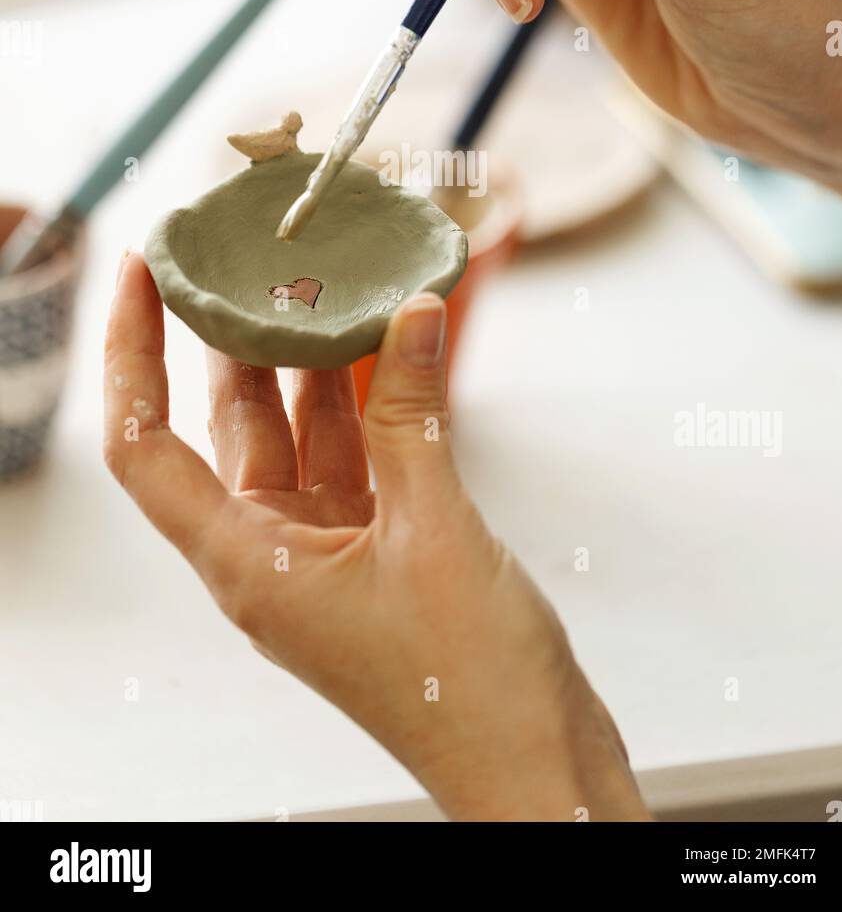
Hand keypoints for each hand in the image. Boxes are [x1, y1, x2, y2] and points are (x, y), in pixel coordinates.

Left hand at [104, 252, 647, 822]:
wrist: (535, 763)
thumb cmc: (469, 687)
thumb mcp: (434, 530)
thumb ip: (414, 416)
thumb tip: (412, 314)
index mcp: (249, 566)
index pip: (145, 449)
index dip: (130, 356)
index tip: (142, 276)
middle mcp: (273, 557)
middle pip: (226, 427)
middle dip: (228, 338)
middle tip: (240, 255)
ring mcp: (327, 553)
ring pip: (298, 434)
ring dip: (307, 362)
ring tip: (314, 281)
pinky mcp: (380, 550)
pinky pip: (359, 455)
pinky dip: (372, 400)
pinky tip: (389, 346)